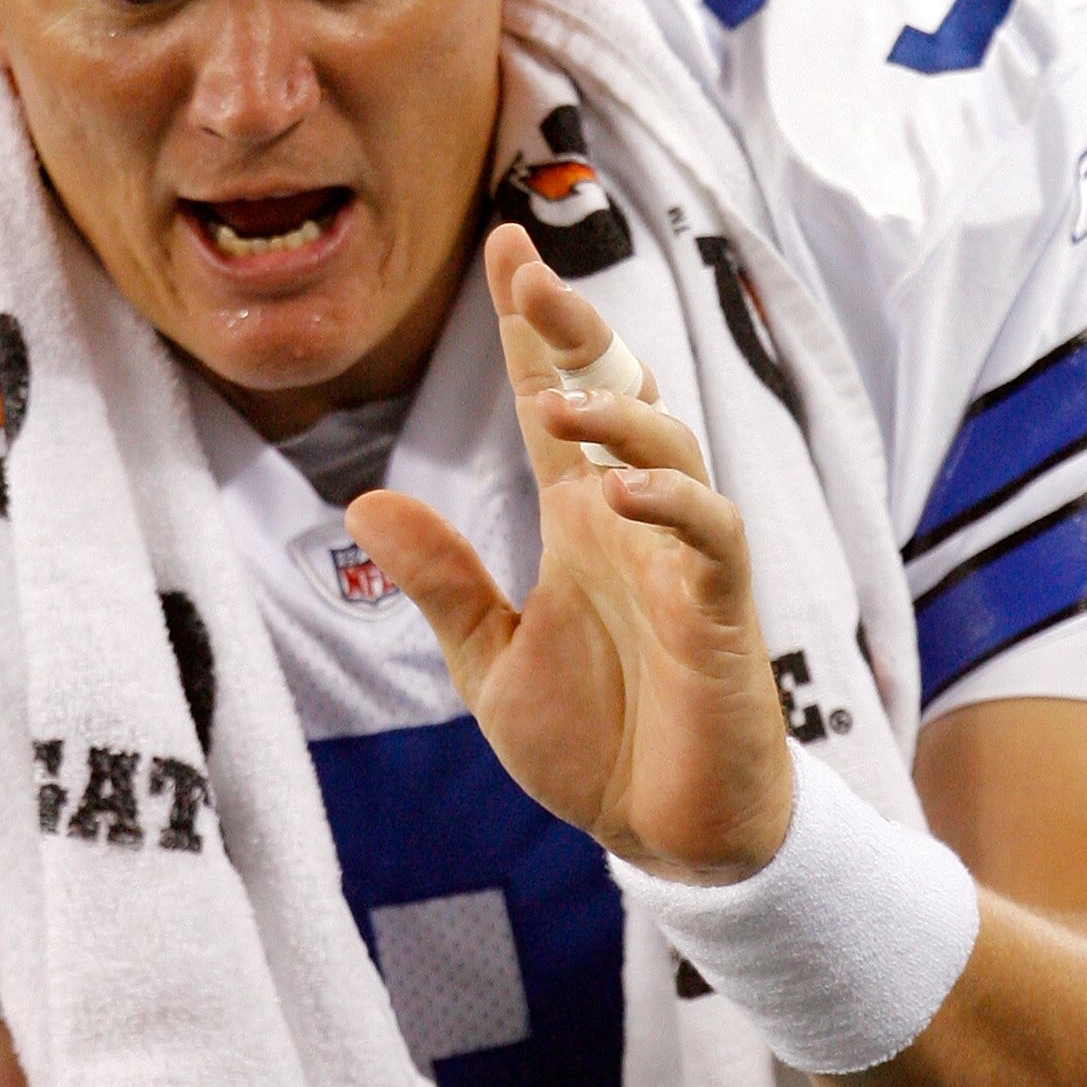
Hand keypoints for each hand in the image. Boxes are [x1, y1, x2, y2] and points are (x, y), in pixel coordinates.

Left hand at [349, 225, 792, 881]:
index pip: (551, 401)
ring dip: (615, 416)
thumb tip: (365, 502)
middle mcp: (632, 523)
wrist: (668, 840)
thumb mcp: (490, 663)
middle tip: (528, 273)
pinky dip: (670, 504)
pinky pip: (710, 534)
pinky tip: (617, 492)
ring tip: (556, 403)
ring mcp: (682, 562)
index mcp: (579, 523)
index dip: (531, 327)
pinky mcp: (721, 614)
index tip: (502, 246)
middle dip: (576, 329)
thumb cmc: (599, 746)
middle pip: (615, 395)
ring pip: (669, 448)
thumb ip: (443, 582)